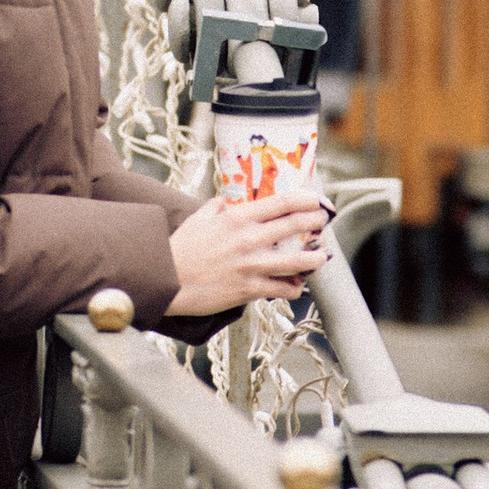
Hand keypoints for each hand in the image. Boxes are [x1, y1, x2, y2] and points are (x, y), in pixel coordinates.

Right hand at [168, 190, 327, 319]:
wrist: (166, 280)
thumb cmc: (179, 250)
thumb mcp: (197, 220)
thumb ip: (215, 208)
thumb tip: (225, 201)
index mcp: (237, 219)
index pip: (281, 203)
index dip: (305, 199)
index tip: (317, 200)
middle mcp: (249, 240)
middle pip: (295, 226)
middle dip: (315, 222)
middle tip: (323, 222)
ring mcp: (252, 266)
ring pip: (298, 261)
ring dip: (315, 258)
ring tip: (321, 257)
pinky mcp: (249, 289)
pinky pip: (282, 289)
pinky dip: (293, 288)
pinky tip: (296, 286)